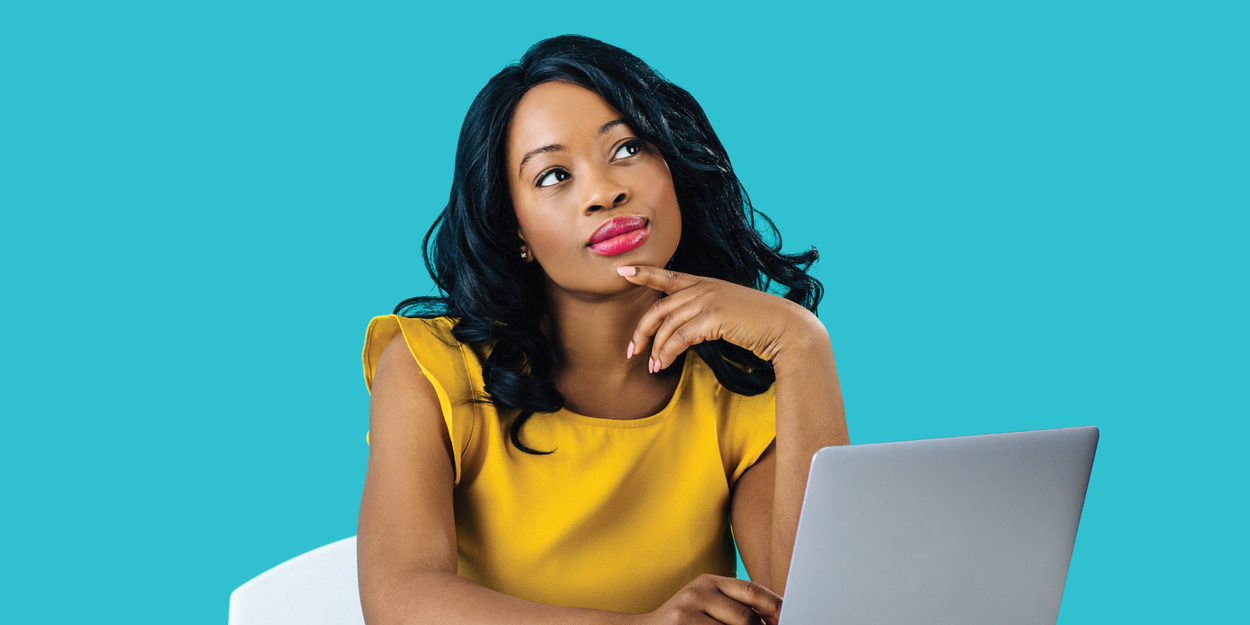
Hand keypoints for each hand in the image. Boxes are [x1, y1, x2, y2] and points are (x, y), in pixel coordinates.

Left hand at [618, 266, 821, 370]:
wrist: (785, 327)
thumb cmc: (758, 323)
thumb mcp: (726, 310)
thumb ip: (703, 312)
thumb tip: (679, 331)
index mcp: (705, 283)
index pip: (667, 275)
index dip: (643, 272)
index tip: (621, 270)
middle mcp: (703, 287)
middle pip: (659, 307)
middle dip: (641, 330)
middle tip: (631, 350)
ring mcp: (708, 300)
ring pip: (667, 325)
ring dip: (655, 348)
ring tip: (651, 365)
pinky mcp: (714, 317)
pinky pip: (680, 337)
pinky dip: (667, 352)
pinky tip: (663, 364)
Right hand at [625, 574, 782, 624]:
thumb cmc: (685, 622)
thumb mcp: (708, 605)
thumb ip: (738, 607)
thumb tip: (776, 618)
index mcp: (710, 581)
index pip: (752, 590)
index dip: (776, 607)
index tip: (792, 618)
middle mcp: (698, 592)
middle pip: (745, 617)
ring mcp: (686, 612)